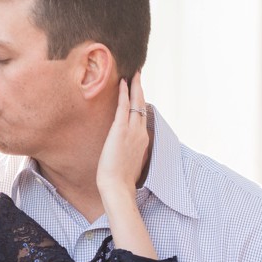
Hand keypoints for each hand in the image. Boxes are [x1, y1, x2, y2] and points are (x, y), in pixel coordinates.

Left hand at [96, 73, 148, 199]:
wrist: (117, 187)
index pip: (143, 117)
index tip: (139, 93)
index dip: (141, 103)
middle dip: (140, 89)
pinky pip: (124, 107)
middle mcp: (141, 133)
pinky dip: (124, 93)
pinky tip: (122, 83)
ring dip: (135, 86)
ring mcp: (132, 131)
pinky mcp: (120, 130)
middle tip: (138, 75)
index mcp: (143, 141)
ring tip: (133, 74)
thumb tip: (128, 151)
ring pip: (136, 103)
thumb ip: (131, 154)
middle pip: (142, 105)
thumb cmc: (121, 180)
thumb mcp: (130, 164)